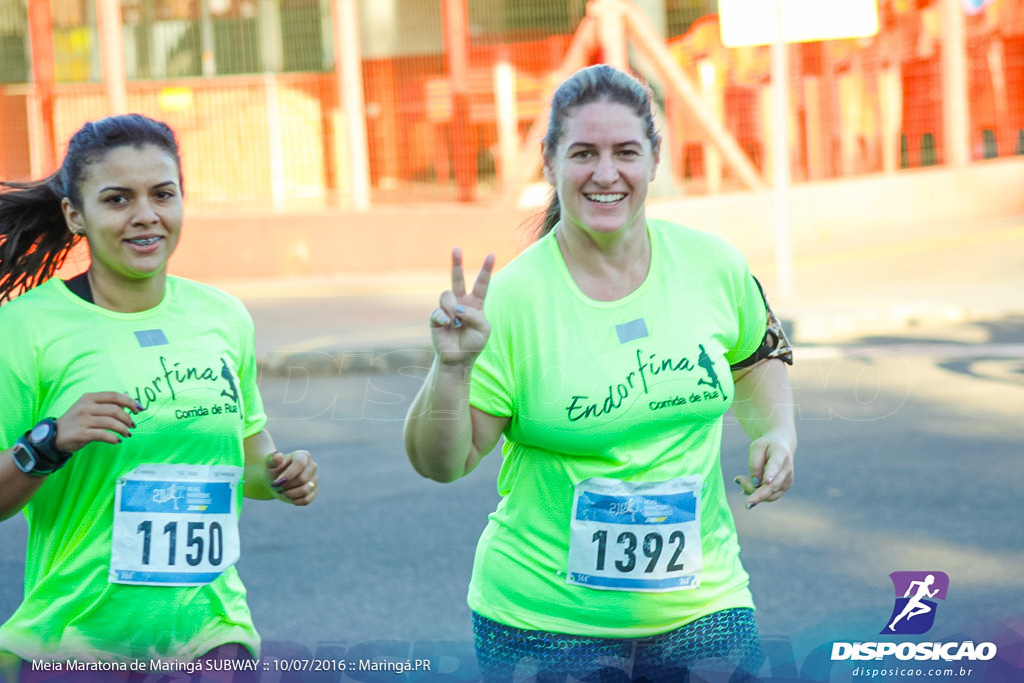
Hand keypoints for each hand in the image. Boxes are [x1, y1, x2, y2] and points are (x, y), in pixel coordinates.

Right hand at [55, 392, 143, 451]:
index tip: (139, 409)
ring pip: (111, 423)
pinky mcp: (81, 433)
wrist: (53, 436)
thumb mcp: (88, 407)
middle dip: (128, 418)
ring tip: (127, 434)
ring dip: (123, 429)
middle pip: (115, 410)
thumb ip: (106, 403)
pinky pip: (103, 435)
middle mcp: (85, 407)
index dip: (129, 402)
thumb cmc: (76, 421)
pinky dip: (114, 438)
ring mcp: (82, 420)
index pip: (114, 396)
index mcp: (89, 398)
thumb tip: (127, 397)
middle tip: (132, 425)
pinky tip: (117, 440)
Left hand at [266, 450, 317, 505]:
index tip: (277, 482)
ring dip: (289, 494)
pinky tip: (288, 496)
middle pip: (302, 479)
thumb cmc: (273, 470)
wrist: (276, 481)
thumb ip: (272, 459)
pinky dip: (294, 500)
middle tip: (277, 486)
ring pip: (305, 490)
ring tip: (282, 491)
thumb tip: (278, 455)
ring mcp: (314, 479)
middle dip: (287, 485)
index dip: (289, 474)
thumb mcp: (270, 464)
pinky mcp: (313, 491)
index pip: (300, 464)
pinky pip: (306, 500)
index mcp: (303, 456)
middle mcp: (312, 466)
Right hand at [429, 247, 494, 366]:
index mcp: (476, 303)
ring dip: (452, 308)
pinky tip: (446, 325)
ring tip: (455, 321)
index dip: (486, 269)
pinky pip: (438, 311)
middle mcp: (460, 302)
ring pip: (447, 294)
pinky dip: (444, 318)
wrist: (459, 358)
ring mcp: (447, 309)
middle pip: (457, 278)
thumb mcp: (484, 329)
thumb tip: (456, 308)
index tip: (492, 254)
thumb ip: (475, 315)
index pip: (481, 283)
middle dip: (456, 262)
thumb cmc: (474, 343)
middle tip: (456, 248)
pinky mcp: (435, 317)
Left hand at [733, 432, 793, 508]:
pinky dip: (756, 494)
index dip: (771, 473)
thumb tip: (755, 484)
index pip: (776, 465)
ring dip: (752, 490)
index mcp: (781, 455)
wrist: (782, 446)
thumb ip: (754, 464)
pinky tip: (746, 487)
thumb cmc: (766, 446)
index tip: (767, 481)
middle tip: (736, 481)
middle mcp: (787, 469)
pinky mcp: (785, 488)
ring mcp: (788, 480)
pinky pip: (769, 496)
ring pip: (770, 494)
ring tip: (739, 479)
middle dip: (753, 490)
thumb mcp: (756, 447)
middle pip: (772, 485)